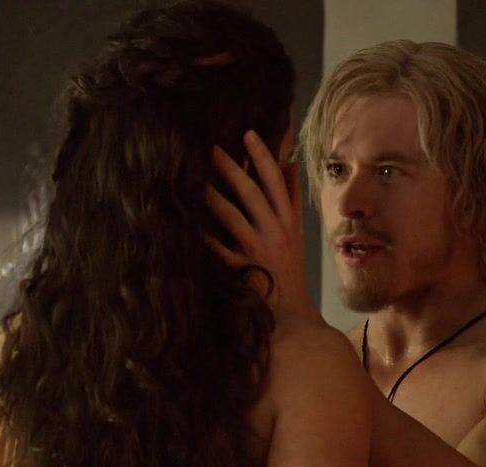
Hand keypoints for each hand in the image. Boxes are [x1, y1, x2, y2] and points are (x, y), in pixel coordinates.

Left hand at [205, 131, 316, 318]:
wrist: (292, 314)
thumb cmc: (290, 270)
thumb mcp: (297, 233)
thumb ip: (292, 198)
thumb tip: (291, 164)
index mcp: (288, 220)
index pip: (277, 182)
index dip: (263, 156)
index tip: (247, 134)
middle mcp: (276, 232)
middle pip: (253, 193)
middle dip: (231, 168)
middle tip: (210, 148)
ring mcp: (259, 251)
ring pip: (234, 217)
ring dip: (213, 196)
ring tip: (194, 180)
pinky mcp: (244, 271)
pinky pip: (220, 251)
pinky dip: (205, 239)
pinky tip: (188, 226)